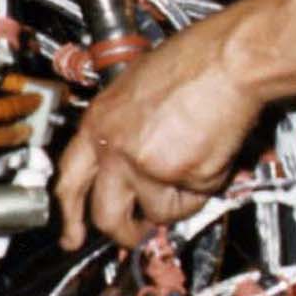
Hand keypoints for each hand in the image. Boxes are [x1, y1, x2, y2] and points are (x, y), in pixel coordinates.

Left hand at [55, 2, 273, 248]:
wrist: (228, 58)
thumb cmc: (192, 61)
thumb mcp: (134, 88)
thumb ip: (123, 129)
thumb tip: (129, 162)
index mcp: (100, 122)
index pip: (68, 179)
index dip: (67, 214)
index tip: (70, 236)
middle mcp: (117, 147)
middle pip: (106, 215)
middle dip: (124, 233)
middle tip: (136, 234)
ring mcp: (148, 164)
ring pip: (158, 212)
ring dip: (178, 202)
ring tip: (193, 165)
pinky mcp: (183, 176)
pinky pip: (194, 199)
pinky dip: (207, 185)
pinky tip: (211, 152)